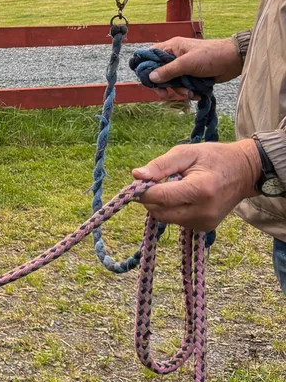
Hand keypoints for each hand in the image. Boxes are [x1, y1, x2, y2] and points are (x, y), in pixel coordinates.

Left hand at [132, 140, 260, 227]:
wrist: (245, 172)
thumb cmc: (214, 158)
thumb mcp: (187, 152)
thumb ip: (161, 165)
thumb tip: (136, 175)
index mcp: (199, 190)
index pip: (160, 197)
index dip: (142, 192)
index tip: (136, 182)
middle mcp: (203, 211)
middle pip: (160, 212)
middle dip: (151, 198)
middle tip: (157, 182)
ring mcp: (205, 223)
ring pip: (166, 218)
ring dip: (162, 205)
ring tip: (176, 187)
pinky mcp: (205, 228)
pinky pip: (177, 221)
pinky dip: (173, 210)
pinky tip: (185, 197)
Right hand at [143, 36, 242, 97]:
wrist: (234, 61)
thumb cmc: (211, 56)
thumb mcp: (187, 63)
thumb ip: (168, 70)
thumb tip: (151, 77)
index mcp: (172, 48)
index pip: (150, 56)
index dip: (147, 68)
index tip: (148, 81)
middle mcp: (175, 57)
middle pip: (160, 74)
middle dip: (165, 85)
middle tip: (166, 95)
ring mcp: (184, 68)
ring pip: (172, 83)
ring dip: (179, 90)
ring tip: (189, 93)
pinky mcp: (192, 77)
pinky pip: (183, 87)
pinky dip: (188, 92)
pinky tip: (196, 93)